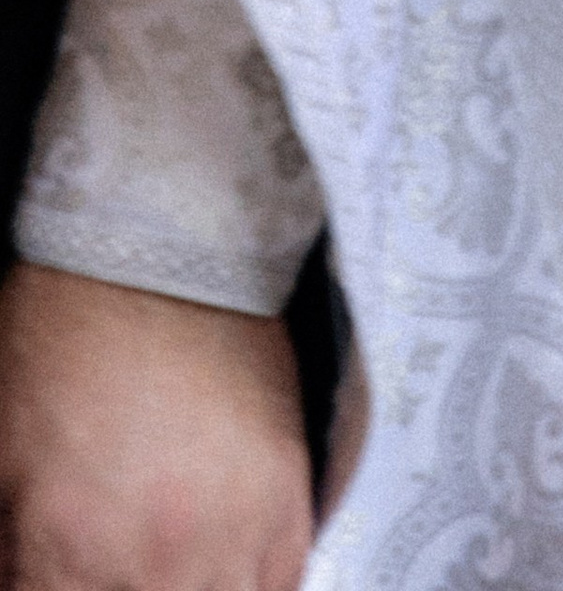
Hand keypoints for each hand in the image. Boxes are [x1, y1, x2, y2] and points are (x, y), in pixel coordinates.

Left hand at [0, 265, 311, 590]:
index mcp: (66, 553)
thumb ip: (17, 555)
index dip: (53, 589)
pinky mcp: (288, 498)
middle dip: (123, 588)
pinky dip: (252, 585)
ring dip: (192, 590)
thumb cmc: (68, 343)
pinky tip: (223, 569)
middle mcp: (156, 561)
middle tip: (113, 560)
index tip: (60, 574)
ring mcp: (232, 533)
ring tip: (168, 563)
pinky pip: (281, 585)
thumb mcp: (6, 465)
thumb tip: (32, 577)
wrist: (159, 251)